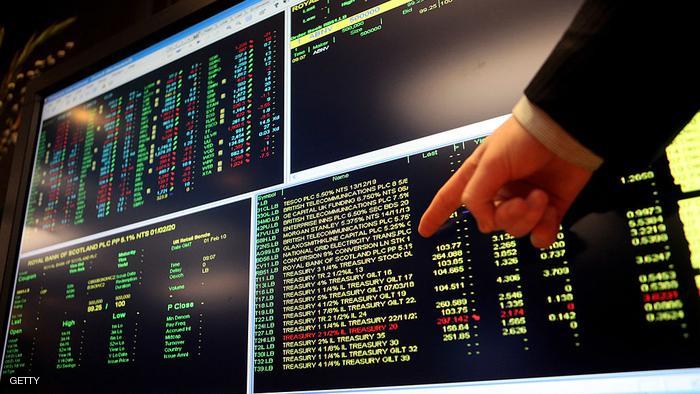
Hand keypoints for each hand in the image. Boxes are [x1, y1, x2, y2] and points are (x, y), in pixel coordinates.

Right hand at [418, 116, 592, 247]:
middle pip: (490, 222)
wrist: (566, 132)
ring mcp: (524, 200)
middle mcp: (499, 190)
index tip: (424, 231)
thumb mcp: (490, 162)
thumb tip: (483, 220)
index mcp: (479, 175)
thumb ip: (477, 194)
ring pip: (516, 230)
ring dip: (529, 217)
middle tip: (522, 200)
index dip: (436, 214)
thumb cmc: (525, 137)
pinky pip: (540, 235)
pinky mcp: (550, 208)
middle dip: (507, 215)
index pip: (450, 198)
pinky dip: (545, 230)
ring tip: (541, 197)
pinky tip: (550, 214)